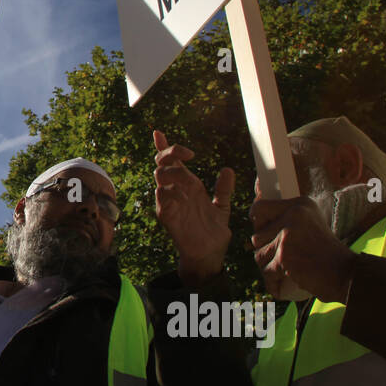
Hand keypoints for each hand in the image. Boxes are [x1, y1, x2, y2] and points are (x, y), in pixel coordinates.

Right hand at [153, 130, 234, 283]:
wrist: (210, 253)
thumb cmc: (213, 230)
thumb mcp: (222, 206)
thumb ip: (223, 189)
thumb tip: (227, 169)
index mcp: (188, 185)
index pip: (171, 161)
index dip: (163, 146)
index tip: (158, 132)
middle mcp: (176, 190)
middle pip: (162, 163)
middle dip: (170, 152)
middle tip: (189, 154)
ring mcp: (169, 202)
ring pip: (160, 176)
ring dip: (174, 173)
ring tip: (191, 183)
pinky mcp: (166, 215)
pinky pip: (161, 197)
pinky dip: (172, 192)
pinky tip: (184, 197)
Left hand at [249, 197, 356, 302]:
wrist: (347, 275)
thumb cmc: (327, 254)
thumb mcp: (311, 225)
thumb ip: (289, 219)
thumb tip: (253, 217)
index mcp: (300, 204)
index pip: (260, 208)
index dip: (257, 222)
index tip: (261, 233)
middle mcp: (293, 215)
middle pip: (257, 236)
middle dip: (266, 252)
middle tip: (284, 261)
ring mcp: (287, 235)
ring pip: (259, 255)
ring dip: (269, 267)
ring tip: (287, 272)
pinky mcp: (284, 256)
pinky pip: (267, 272)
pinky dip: (273, 282)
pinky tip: (281, 285)